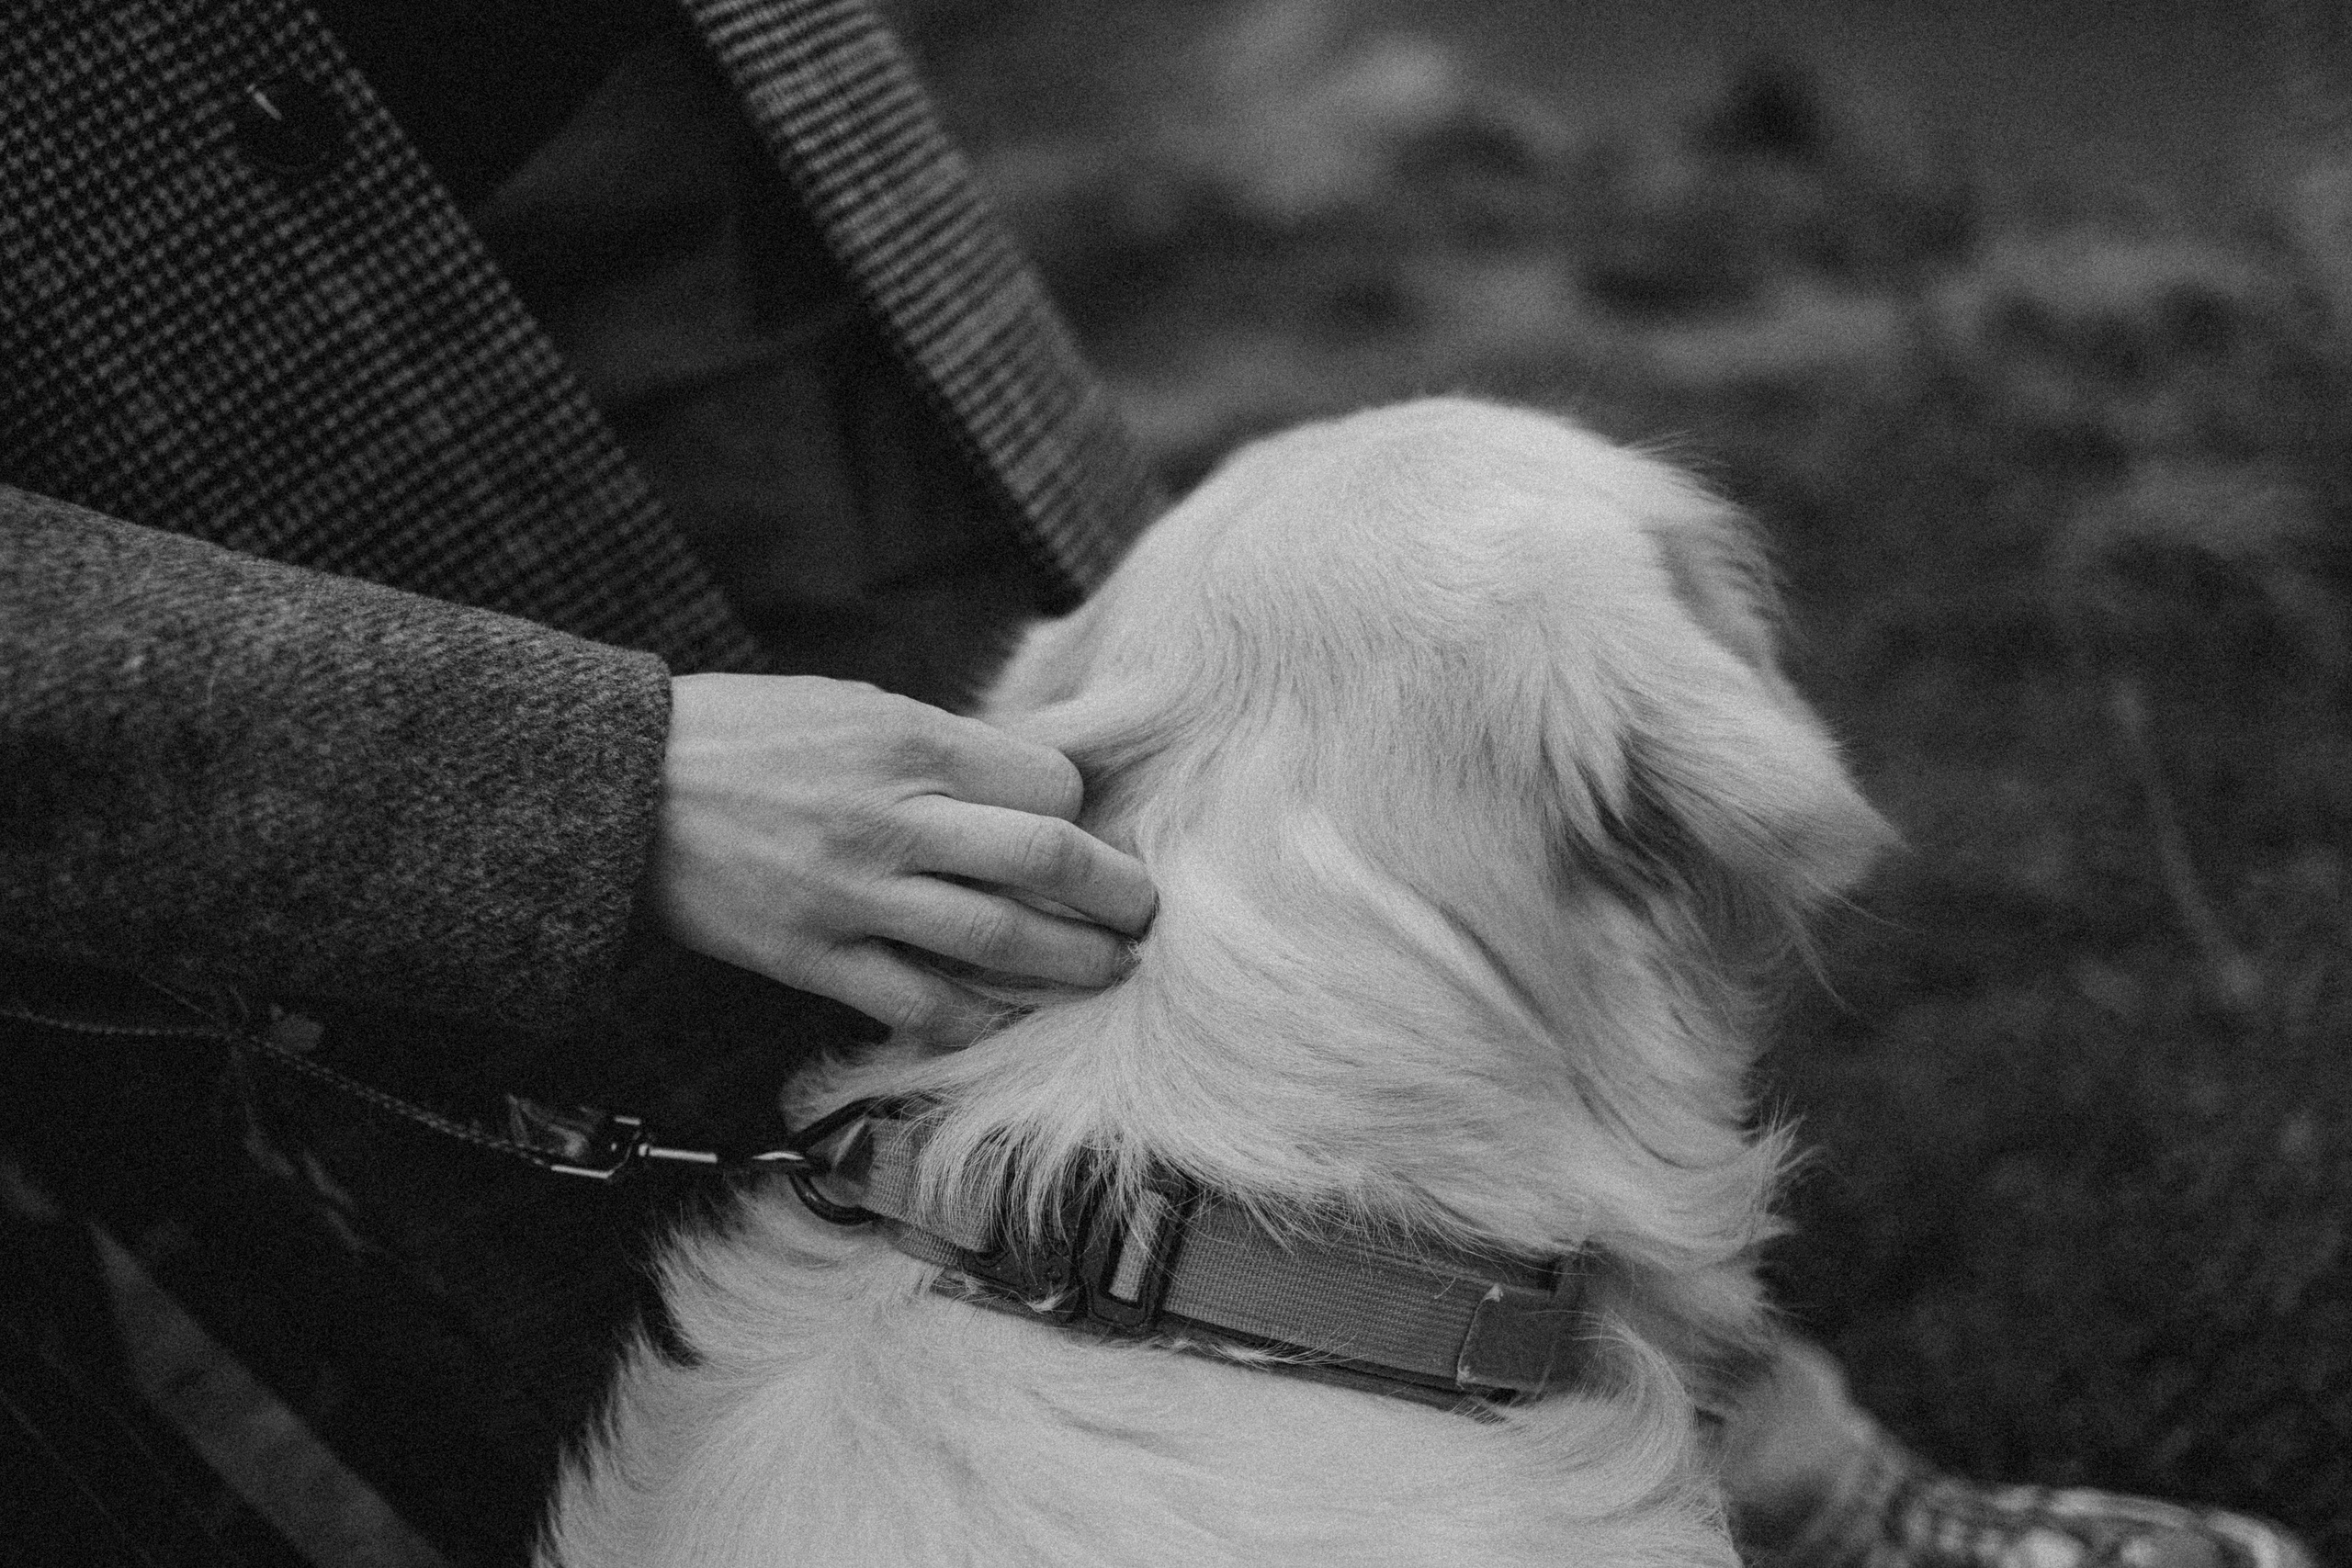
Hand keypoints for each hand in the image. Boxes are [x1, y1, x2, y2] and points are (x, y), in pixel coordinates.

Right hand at [644, 673, 1154, 1042]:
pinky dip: (976, 1021)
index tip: (1084, 833)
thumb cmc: (743, 736)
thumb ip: (941, 746)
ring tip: (1108, 974)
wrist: (621, 790)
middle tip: (1145, 914)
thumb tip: (1029, 786)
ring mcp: (856, 895)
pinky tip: (1004, 1020)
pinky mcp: (815, 958)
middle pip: (1047, 862)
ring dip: (1073, 966)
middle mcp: (893, 817)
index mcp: (909, 739)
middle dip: (1116, 895)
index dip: (1080, 812)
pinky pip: (921, 1006)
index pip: (1047, 785)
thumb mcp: (851, 707)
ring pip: (1001, 943)